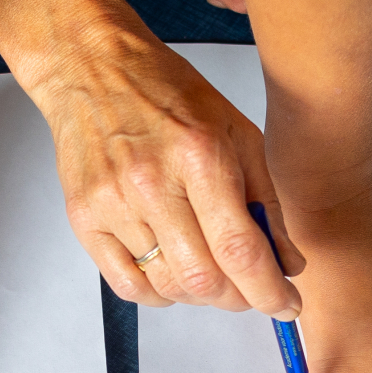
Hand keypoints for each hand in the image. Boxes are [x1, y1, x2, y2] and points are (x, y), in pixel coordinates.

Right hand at [33, 31, 304, 318]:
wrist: (92, 68)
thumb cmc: (166, 92)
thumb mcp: (237, 132)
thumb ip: (265, 201)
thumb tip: (287, 263)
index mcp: (199, 155)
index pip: (240, 247)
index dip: (269, 289)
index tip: (287, 304)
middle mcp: (152, 182)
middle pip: (203, 277)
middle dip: (239, 297)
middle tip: (250, 289)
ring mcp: (112, 203)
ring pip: (168, 286)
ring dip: (200, 294)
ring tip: (210, 268)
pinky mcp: (84, 218)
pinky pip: (127, 285)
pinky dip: (159, 293)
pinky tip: (172, 272)